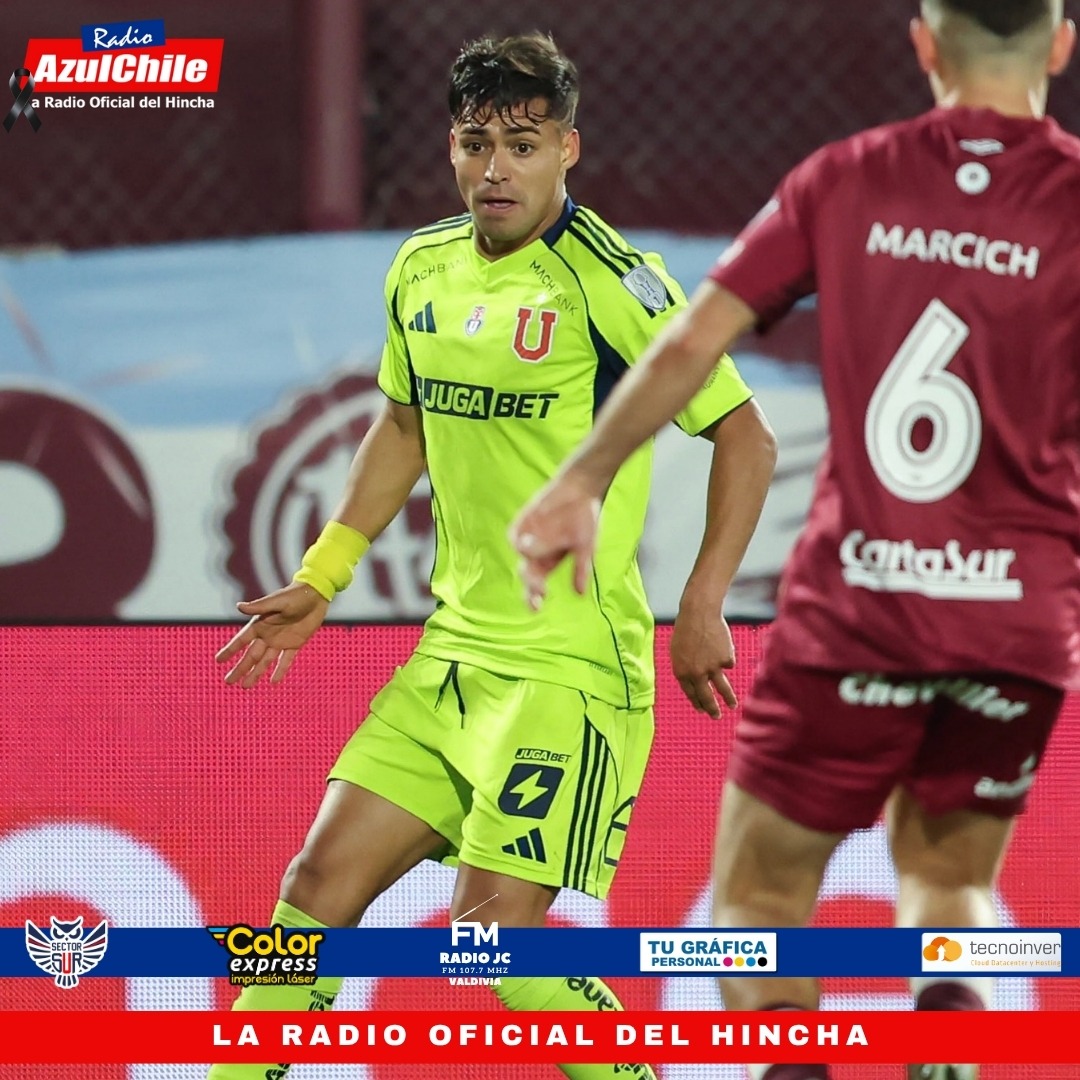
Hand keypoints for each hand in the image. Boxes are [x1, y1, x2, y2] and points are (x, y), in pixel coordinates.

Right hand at [215, 581, 328, 687]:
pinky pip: (286, 660)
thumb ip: (259, 606)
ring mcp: (281, 640)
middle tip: (228, 681)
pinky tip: (273, 682)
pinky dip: (280, 670)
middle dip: (240, 668)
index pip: (241, 640)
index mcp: (260, 624)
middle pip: (251, 655)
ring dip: (256, 673)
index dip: (230, 650)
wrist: (315, 595)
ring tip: (245, 686)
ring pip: (265, 661)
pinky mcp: (295, 643)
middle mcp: (268, 634)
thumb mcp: (276, 601)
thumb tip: (238, 606)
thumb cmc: (294, 595)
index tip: (218, 660)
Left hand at [510, 472, 600, 609]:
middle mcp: (536, 554)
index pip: (536, 586)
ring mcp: (528, 538)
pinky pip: (516, 536)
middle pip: (527, 574)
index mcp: (548, 563)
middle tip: (540, 588)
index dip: (533, 598)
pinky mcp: (523, 523)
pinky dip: (521, 542)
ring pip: (523, 556)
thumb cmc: (585, 520)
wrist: (580, 491)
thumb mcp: (586, 548)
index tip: (536, 607)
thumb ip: (581, 568)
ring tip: (537, 561)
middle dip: (531, 583)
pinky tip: (528, 542)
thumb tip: (580, 593)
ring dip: (530, 559)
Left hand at [670, 598, 737, 717]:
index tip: (702, 710)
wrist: (699, 613)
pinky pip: (728, 663)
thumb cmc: (686, 629)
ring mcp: (712, 668)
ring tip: (733, 707)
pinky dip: (726, 656)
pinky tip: (721, 644)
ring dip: (728, 699)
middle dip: (712, 709)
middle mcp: (696, 673)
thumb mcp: (677, 651)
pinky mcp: (726, 660)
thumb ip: (685, 668)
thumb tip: (694, 683)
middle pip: (706, 696)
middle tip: (716, 717)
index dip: (697, 702)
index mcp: (681, 672)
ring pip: (722, 688)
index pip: (691, 693)